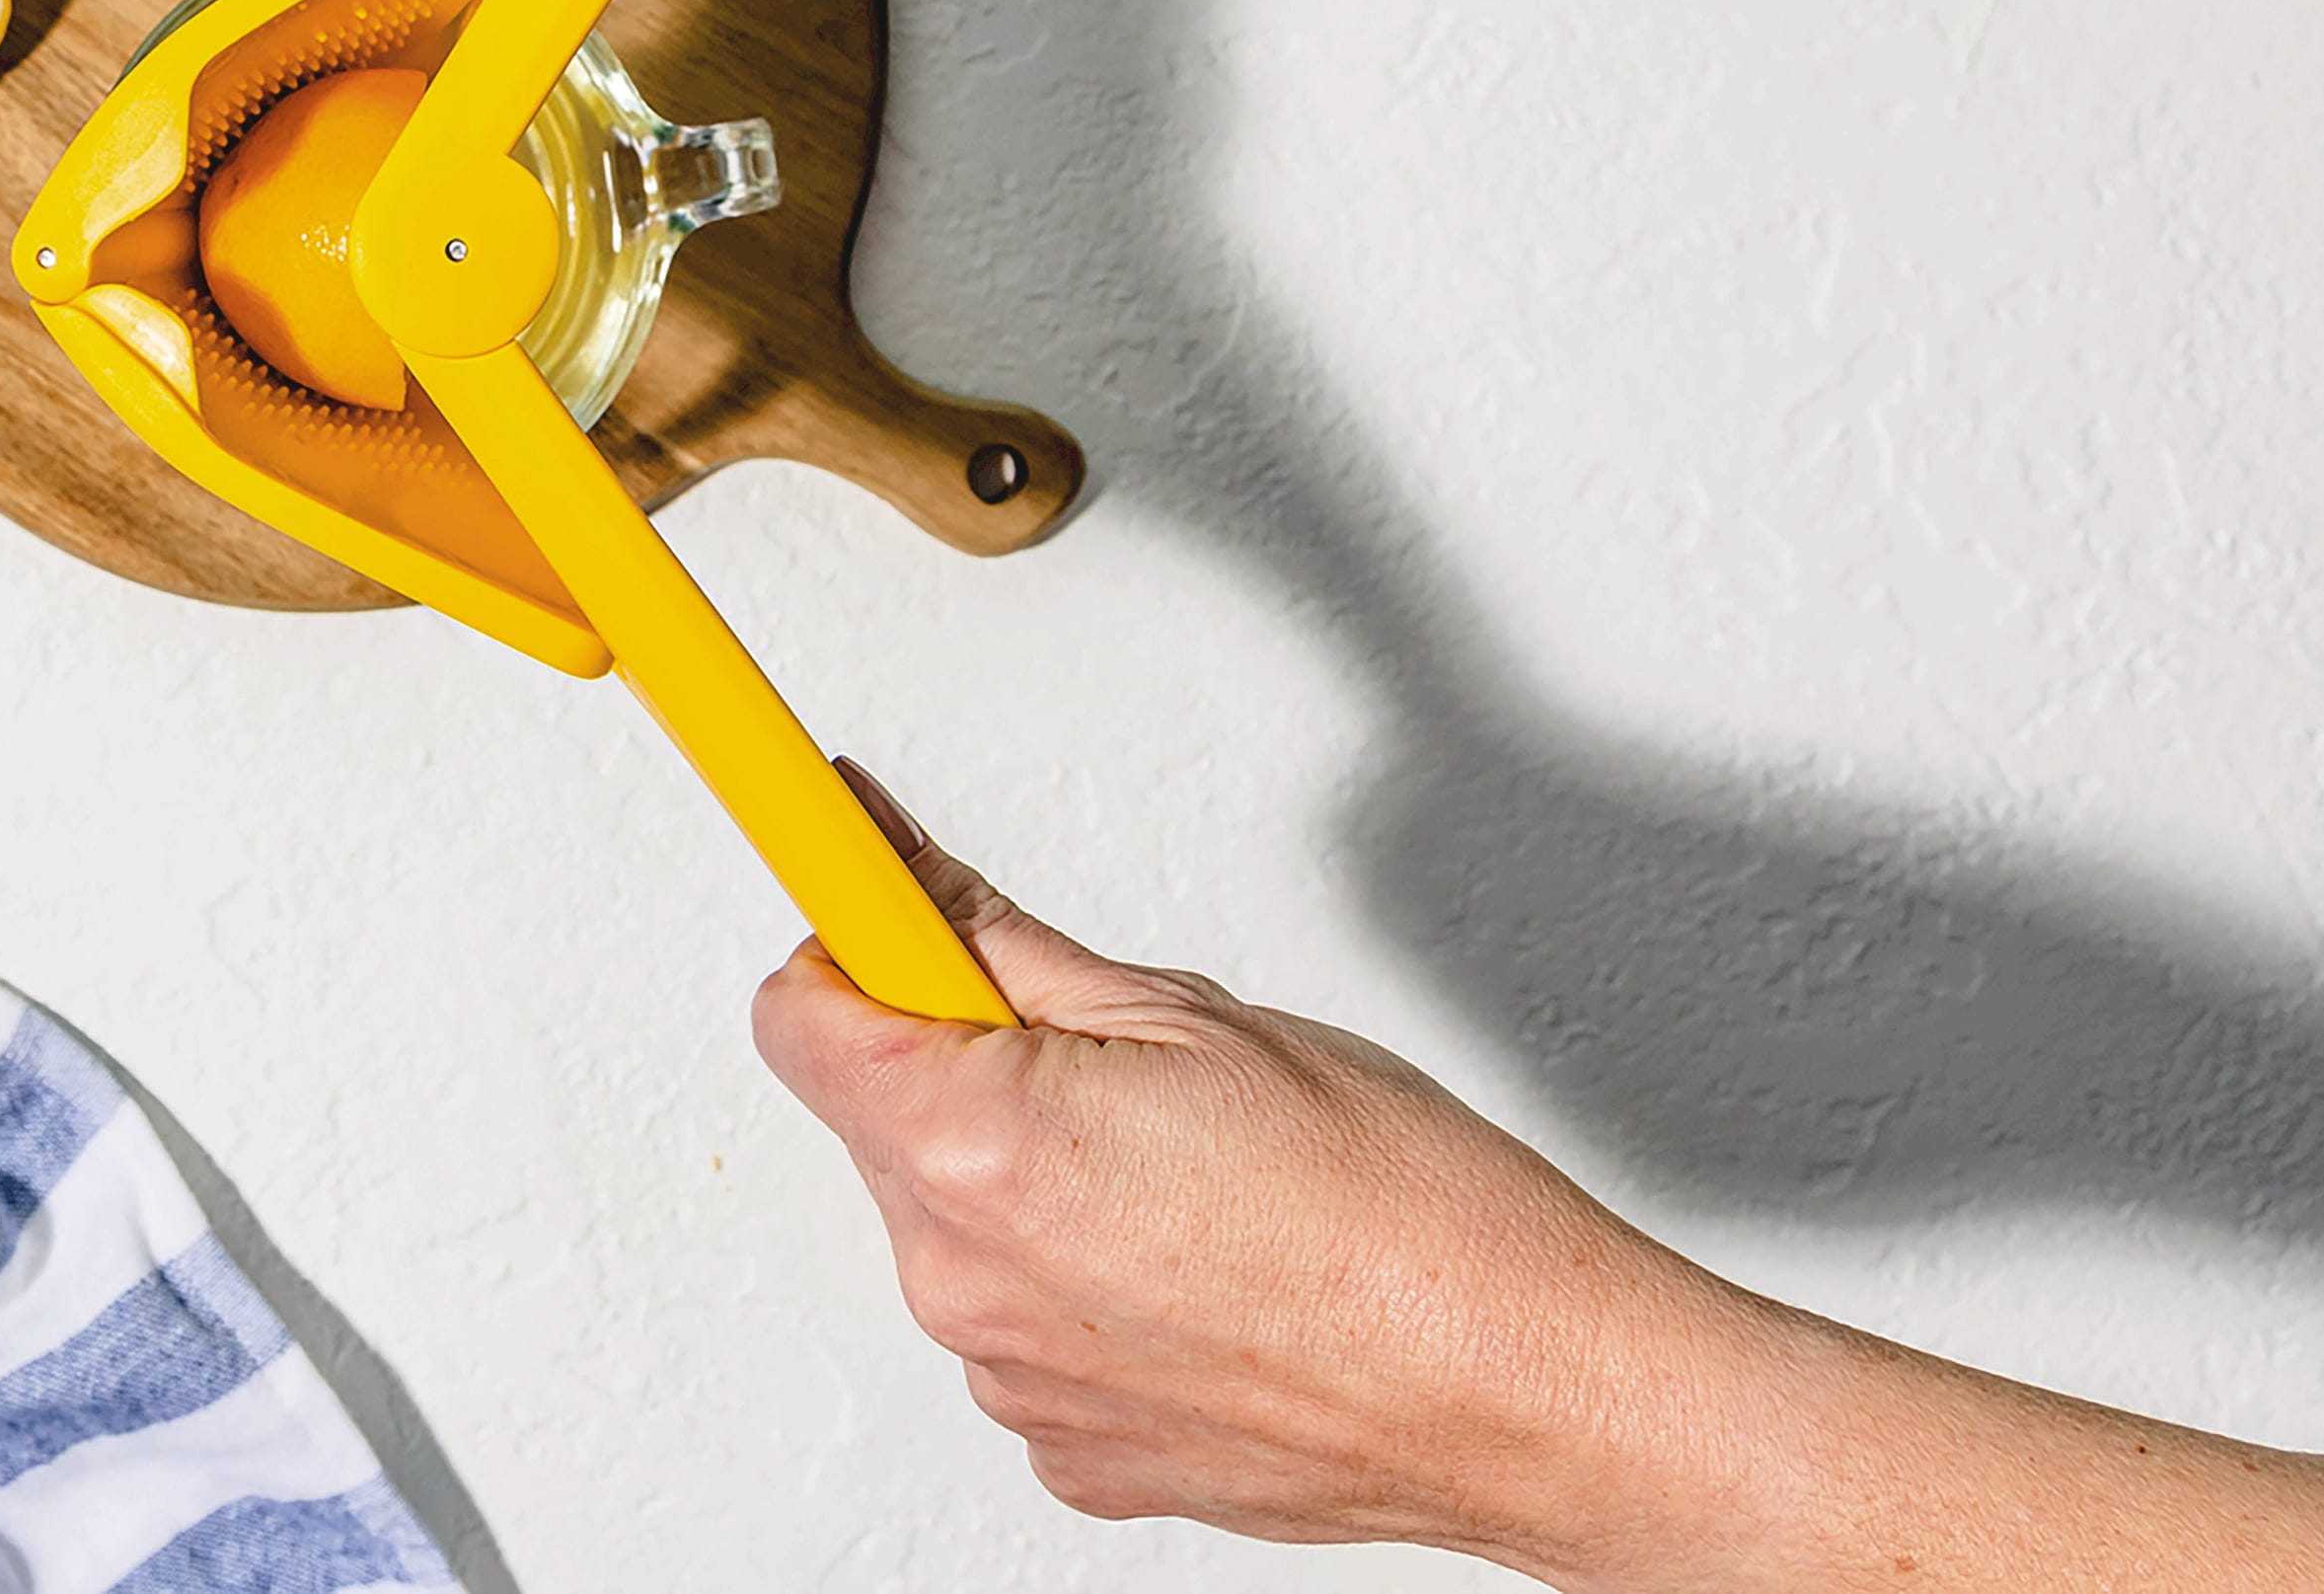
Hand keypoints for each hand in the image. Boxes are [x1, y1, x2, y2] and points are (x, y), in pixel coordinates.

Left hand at [754, 768, 1769, 1574]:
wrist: (1525, 1393)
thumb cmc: (1406, 1212)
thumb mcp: (1194, 1014)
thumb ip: (1010, 944)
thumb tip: (904, 872)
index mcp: (977, 1148)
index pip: (798, 1010)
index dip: (850, 941)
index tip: (873, 897)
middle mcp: (961, 1282)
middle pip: (878, 1113)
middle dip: (962, 1056)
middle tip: (1109, 1048)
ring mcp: (1010, 1381)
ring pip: (952, 1219)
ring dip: (1025, 1172)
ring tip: (1183, 1171)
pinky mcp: (1064, 1451)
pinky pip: (1020, 1321)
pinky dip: (1077, 1277)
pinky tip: (1195, 1258)